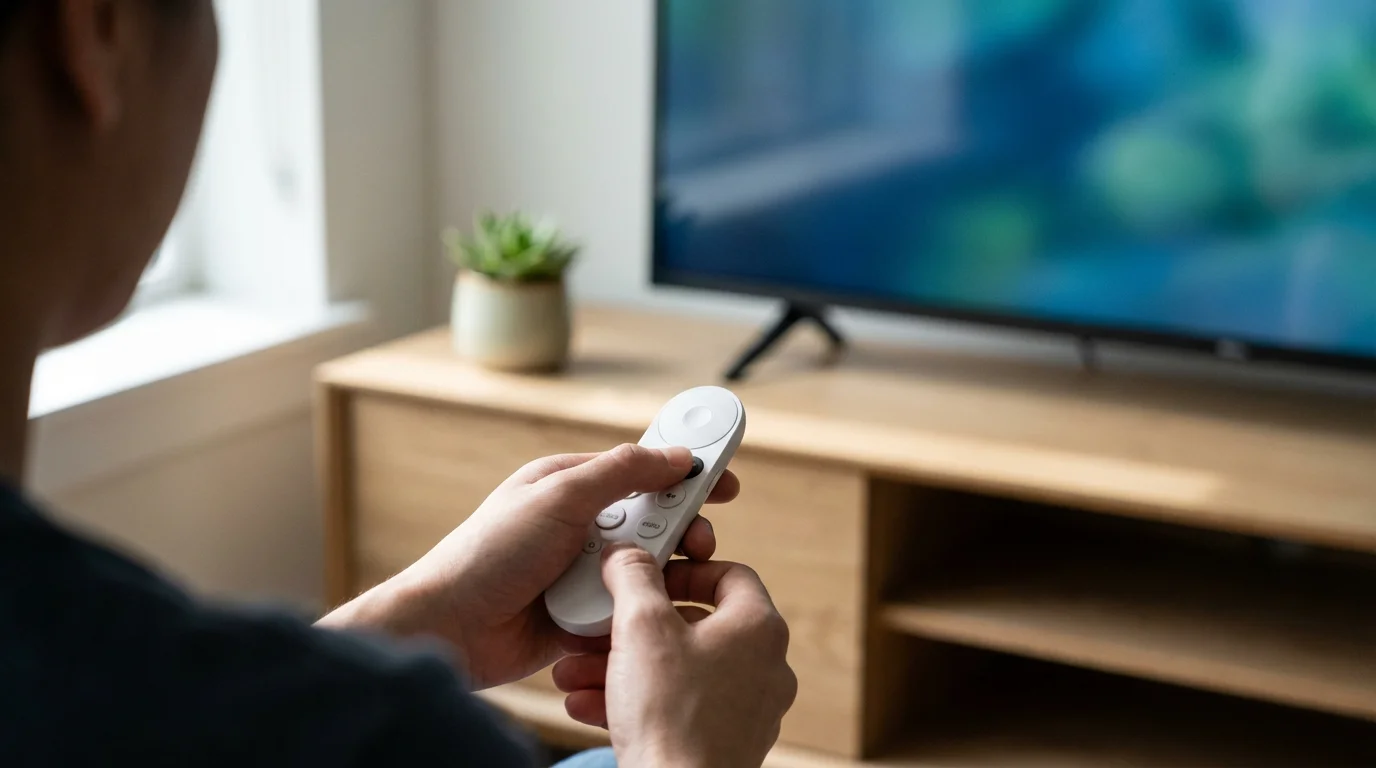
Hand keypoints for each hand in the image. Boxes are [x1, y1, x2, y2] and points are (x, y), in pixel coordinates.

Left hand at [317, 444, 739, 689]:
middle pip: (654, 521)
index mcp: (571, 486)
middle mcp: (580, 526)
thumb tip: (675, 455)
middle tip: (700, 541)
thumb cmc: (489, 553)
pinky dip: (640, 610)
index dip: (684, 470)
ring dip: (662, 573)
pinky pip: (631, 608)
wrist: (449, 628)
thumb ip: (622, 472)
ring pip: (648, 568)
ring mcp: (583, 572)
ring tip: (667, 582)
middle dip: (683, 529)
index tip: (724, 476)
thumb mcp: (559, 497)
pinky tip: (646, 616)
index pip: (640, 469)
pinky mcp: (584, 615)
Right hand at [553, 547, 797, 767]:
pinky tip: (589, 705)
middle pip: (693, 626)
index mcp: (758, 628)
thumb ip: (634, 577)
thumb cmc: (670, 715)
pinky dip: (637, 700)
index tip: (648, 577)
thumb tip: (629, 554)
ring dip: (624, 666)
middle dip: (633, 629)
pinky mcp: (725, 741)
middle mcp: (764, 667)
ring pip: (678, 670)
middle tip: (600, 628)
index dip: (684, 569)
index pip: (729, 574)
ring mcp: (747, 709)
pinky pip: (677, 707)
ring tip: (578, 673)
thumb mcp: (641, 626)